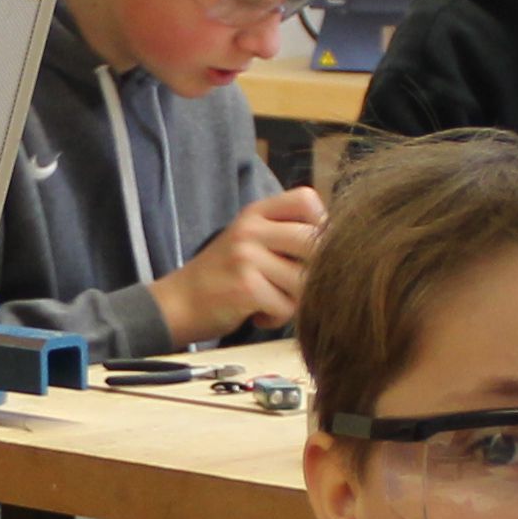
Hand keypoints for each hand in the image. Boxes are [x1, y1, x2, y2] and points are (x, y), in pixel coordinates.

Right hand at [151, 186, 329, 346]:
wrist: (176, 304)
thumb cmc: (223, 277)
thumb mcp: (250, 241)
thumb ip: (286, 234)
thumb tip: (340, 245)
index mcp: (256, 212)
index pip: (307, 200)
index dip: (320, 226)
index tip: (305, 253)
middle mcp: (251, 228)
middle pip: (315, 243)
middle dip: (312, 273)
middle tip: (291, 286)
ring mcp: (247, 256)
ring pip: (305, 281)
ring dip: (293, 301)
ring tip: (269, 300)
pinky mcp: (245, 287)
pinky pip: (287, 307)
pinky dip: (276, 318)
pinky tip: (256, 313)